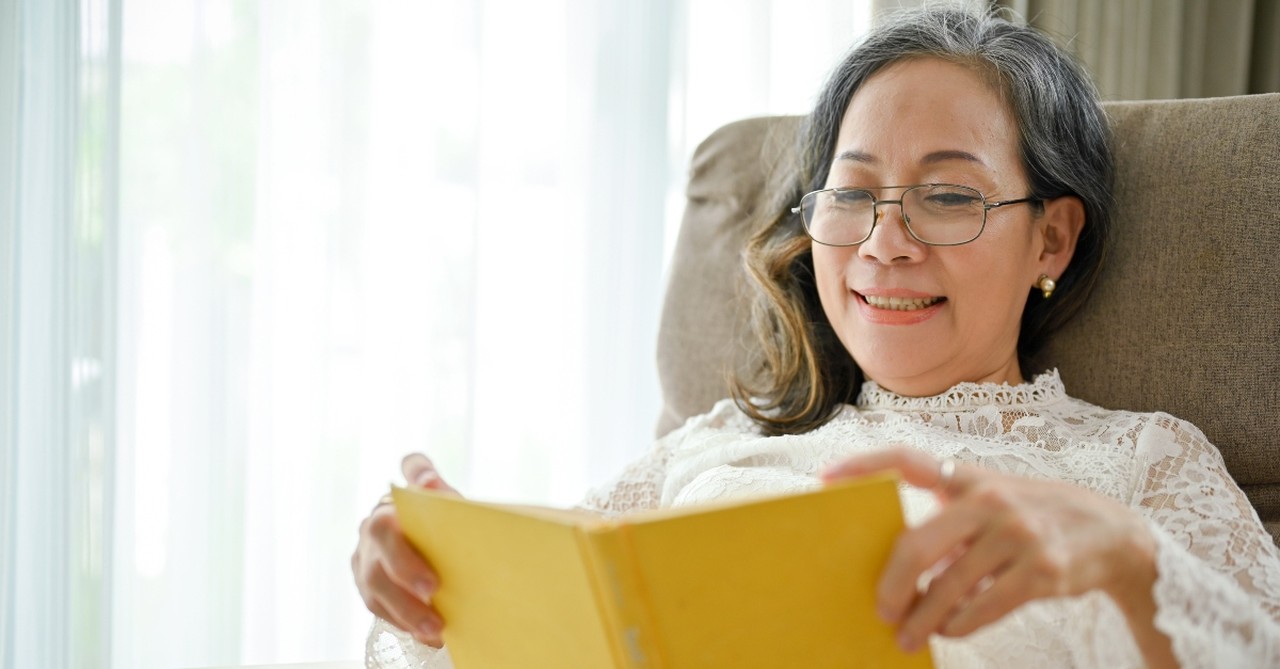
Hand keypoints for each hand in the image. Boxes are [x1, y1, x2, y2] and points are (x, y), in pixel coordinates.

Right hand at [352, 453, 458, 646]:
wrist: (430, 565)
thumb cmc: (448, 541)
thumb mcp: (457, 523)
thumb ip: (452, 507)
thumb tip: (434, 486)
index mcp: (408, 493)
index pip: (415, 466)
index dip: (419, 472)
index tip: (432, 484)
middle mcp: (379, 517)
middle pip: (381, 531)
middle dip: (406, 563)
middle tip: (433, 589)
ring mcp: (366, 549)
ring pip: (375, 577)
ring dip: (406, 606)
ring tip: (434, 628)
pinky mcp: (363, 579)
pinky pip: (376, 602)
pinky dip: (402, 620)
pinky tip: (427, 635)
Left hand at [821, 447, 1156, 653]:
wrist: (1115, 534)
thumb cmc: (1034, 517)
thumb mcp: (993, 503)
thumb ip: (950, 523)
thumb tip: (900, 568)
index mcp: (970, 476)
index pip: (906, 460)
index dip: (862, 464)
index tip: (824, 478)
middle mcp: (991, 500)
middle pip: (917, 545)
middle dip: (891, 584)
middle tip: (880, 609)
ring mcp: (1019, 535)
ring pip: (949, 587)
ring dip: (922, 619)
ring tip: (907, 636)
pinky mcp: (1043, 571)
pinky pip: (984, 607)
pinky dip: (960, 624)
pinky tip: (949, 630)